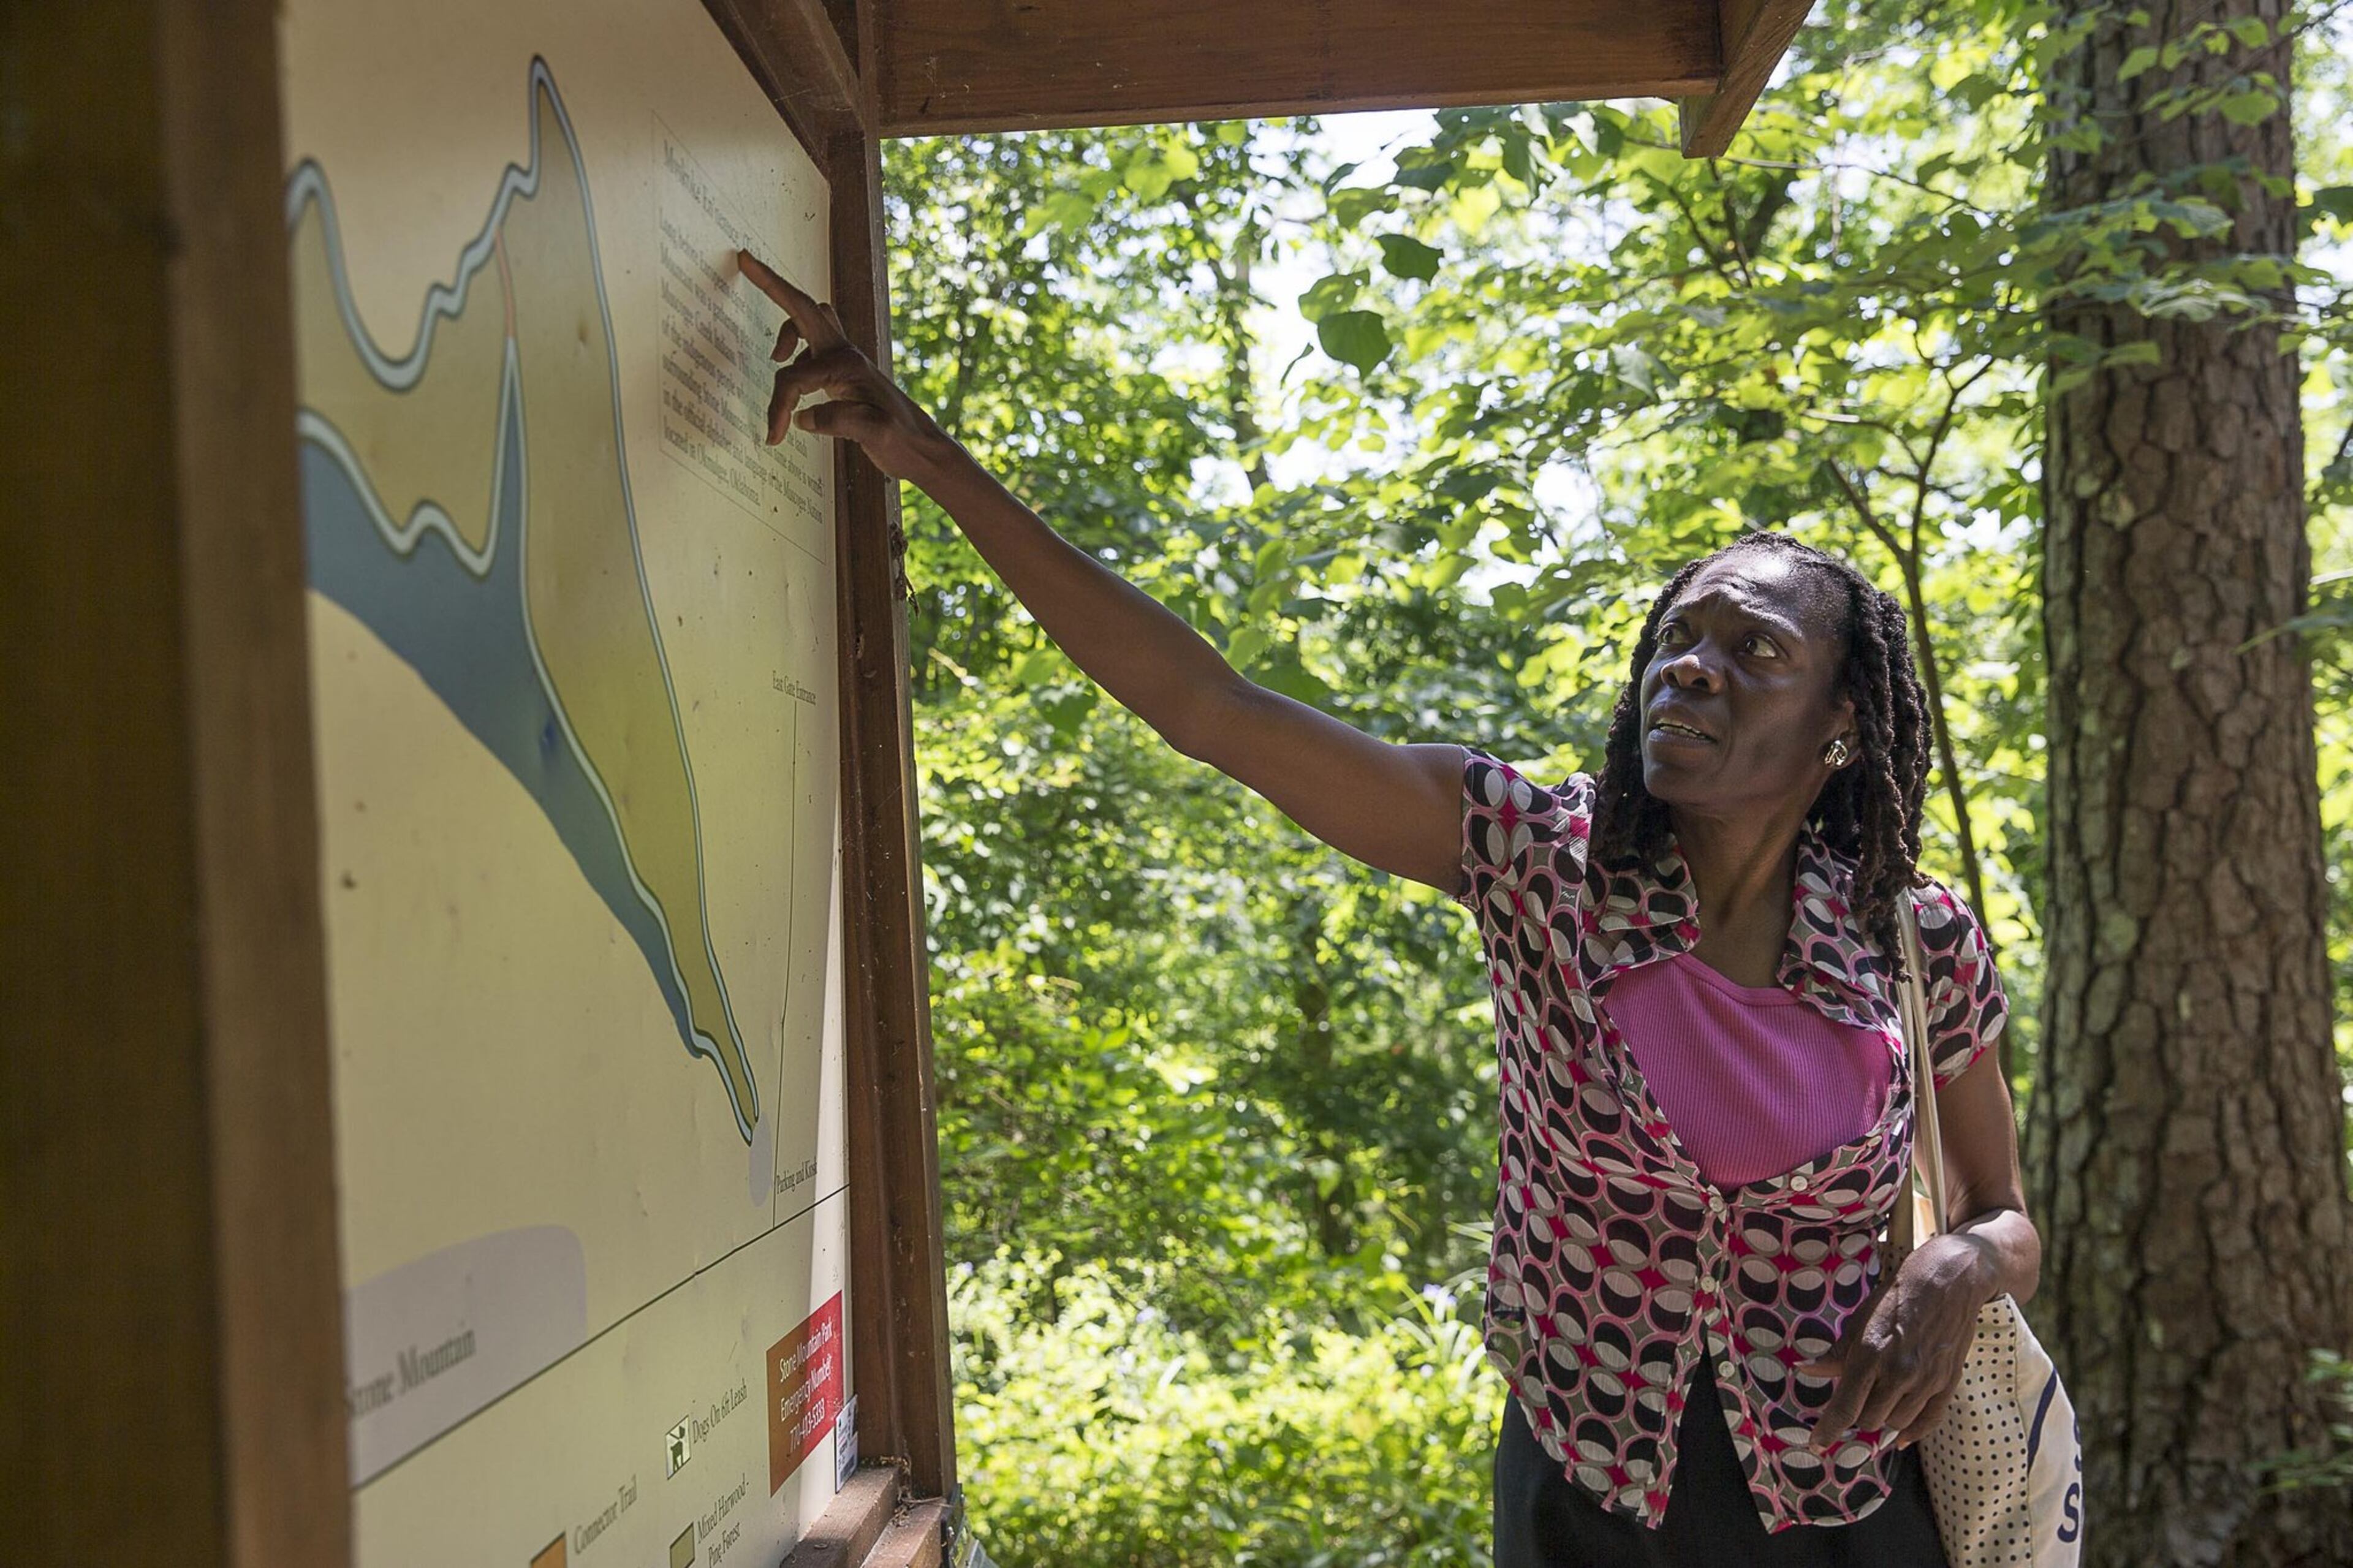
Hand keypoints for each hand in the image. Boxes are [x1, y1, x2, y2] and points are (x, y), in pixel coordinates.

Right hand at [734, 249, 956, 482]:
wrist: (924, 448)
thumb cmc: (904, 441)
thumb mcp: (877, 434)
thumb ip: (840, 421)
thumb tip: (803, 417)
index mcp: (849, 366)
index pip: (795, 379)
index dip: (779, 407)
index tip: (773, 437)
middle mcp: (845, 354)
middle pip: (803, 308)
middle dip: (772, 285)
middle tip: (744, 260)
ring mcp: (844, 359)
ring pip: (808, 322)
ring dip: (785, 330)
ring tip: (775, 356)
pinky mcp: (843, 372)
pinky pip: (812, 345)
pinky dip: (795, 352)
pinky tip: (790, 371)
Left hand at [1795, 1233, 1991, 1452]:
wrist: (1946, 1283)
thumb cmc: (1895, 1299)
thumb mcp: (1860, 1320)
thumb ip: (1836, 1353)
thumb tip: (1806, 1370)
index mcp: (1870, 1354)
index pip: (1846, 1406)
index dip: (1829, 1429)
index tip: (1817, 1444)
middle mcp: (1899, 1372)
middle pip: (1870, 1420)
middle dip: (1858, 1415)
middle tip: (1856, 1403)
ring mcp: (1926, 1380)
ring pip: (1897, 1423)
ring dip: (1884, 1419)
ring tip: (1879, 1402)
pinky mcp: (1948, 1383)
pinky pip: (1929, 1422)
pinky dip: (1913, 1433)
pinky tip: (1901, 1439)